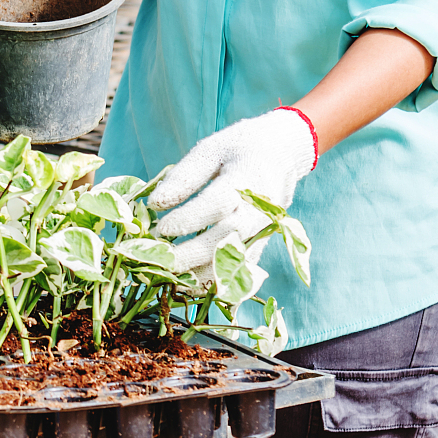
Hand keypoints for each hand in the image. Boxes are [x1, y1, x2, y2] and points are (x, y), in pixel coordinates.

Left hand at [147, 108, 315, 273]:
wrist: (283, 154)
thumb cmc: (238, 149)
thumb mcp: (210, 150)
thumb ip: (184, 177)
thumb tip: (154, 203)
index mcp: (246, 178)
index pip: (217, 203)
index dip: (189, 219)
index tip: (161, 228)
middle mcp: (259, 208)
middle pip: (228, 238)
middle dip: (192, 254)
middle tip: (160, 260)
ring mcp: (264, 229)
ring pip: (237, 259)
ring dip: (204, 274)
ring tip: (171, 279)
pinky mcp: (263, 241)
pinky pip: (245, 268)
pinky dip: (221, 280)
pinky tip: (194, 287)